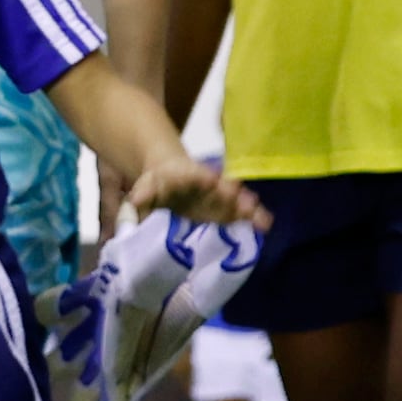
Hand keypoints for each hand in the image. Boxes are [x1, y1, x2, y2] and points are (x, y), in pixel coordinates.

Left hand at [118, 154, 264, 231]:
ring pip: (237, 199)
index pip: (193, 174)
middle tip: (245, 202)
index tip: (210, 180)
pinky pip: (242, 214)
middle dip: (231, 194)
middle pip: (221, 186)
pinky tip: (265, 226)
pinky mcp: (227, 210)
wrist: (172, 180)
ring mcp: (220, 196)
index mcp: (185, 175)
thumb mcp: (146, 188)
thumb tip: (136, 203)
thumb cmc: (158, 185)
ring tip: (262, 219)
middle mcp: (207, 183)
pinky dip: (253, 219)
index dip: (201, 177)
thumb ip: (143, 196)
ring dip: (247, 208)